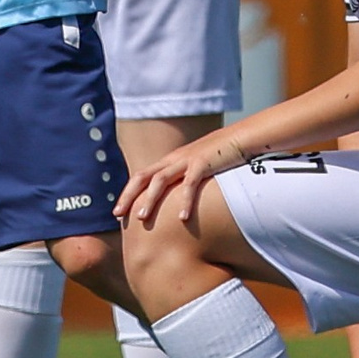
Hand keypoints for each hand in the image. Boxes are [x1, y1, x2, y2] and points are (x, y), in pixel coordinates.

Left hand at [114, 134, 241, 229]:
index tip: (117, 212)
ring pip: (160, 180)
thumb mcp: (196, 170)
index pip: (141, 177)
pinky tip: (182, 218)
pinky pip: (190, 184)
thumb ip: (184, 183)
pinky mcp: (203, 163)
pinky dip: (185, 201)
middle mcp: (173, 160)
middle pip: (143, 177)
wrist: (241, 138)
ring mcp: (186, 160)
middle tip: (117, 214)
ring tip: (142, 218)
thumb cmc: (219, 158)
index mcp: (170, 162)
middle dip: (128, 196)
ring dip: (149, 200)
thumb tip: (175, 205)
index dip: (127, 193)